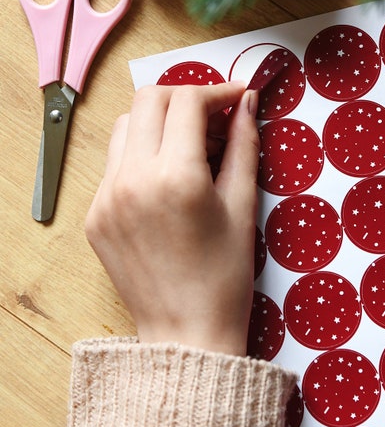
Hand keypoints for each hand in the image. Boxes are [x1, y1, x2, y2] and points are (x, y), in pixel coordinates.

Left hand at [85, 83, 260, 355]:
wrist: (186, 334)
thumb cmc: (225, 277)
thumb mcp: (243, 206)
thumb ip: (244, 146)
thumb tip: (248, 105)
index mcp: (176, 178)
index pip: (187, 103)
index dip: (217, 92)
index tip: (238, 98)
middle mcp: (132, 180)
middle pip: (149, 101)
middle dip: (186, 98)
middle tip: (216, 117)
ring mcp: (106, 197)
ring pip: (126, 127)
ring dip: (160, 122)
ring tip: (193, 147)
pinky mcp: (95, 215)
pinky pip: (115, 163)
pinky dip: (142, 154)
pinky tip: (170, 177)